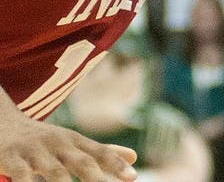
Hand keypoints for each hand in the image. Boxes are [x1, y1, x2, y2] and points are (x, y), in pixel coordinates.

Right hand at [0, 113, 136, 181]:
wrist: (4, 124)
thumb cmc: (45, 140)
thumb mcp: (73, 143)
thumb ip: (102, 153)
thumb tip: (134, 158)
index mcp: (75, 142)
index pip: (100, 153)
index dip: (115, 165)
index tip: (133, 178)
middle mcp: (59, 144)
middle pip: (81, 162)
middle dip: (96, 178)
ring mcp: (36, 151)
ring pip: (54, 171)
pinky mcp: (12, 158)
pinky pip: (21, 175)